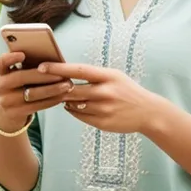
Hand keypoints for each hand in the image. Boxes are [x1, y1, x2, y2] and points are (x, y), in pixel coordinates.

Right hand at [0, 52, 72, 132]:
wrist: (10, 112)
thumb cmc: (21, 86)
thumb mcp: (20, 75)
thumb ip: (29, 66)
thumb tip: (54, 59)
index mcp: (2, 72)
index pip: (1, 62)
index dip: (10, 58)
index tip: (22, 54)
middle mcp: (0, 85)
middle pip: (20, 77)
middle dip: (43, 75)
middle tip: (61, 74)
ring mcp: (6, 101)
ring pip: (31, 94)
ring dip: (52, 89)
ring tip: (67, 85)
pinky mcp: (15, 113)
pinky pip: (36, 106)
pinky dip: (51, 100)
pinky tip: (62, 96)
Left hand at [41, 62, 161, 135]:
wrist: (148, 112)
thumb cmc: (127, 90)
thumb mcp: (114, 76)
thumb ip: (93, 75)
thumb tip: (66, 74)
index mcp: (108, 76)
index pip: (78, 70)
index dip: (58, 68)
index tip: (42, 67)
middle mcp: (105, 92)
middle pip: (71, 90)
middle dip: (56, 88)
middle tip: (44, 85)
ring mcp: (103, 109)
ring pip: (73, 105)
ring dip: (65, 101)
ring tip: (65, 96)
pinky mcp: (102, 123)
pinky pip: (79, 116)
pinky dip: (73, 111)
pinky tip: (75, 106)